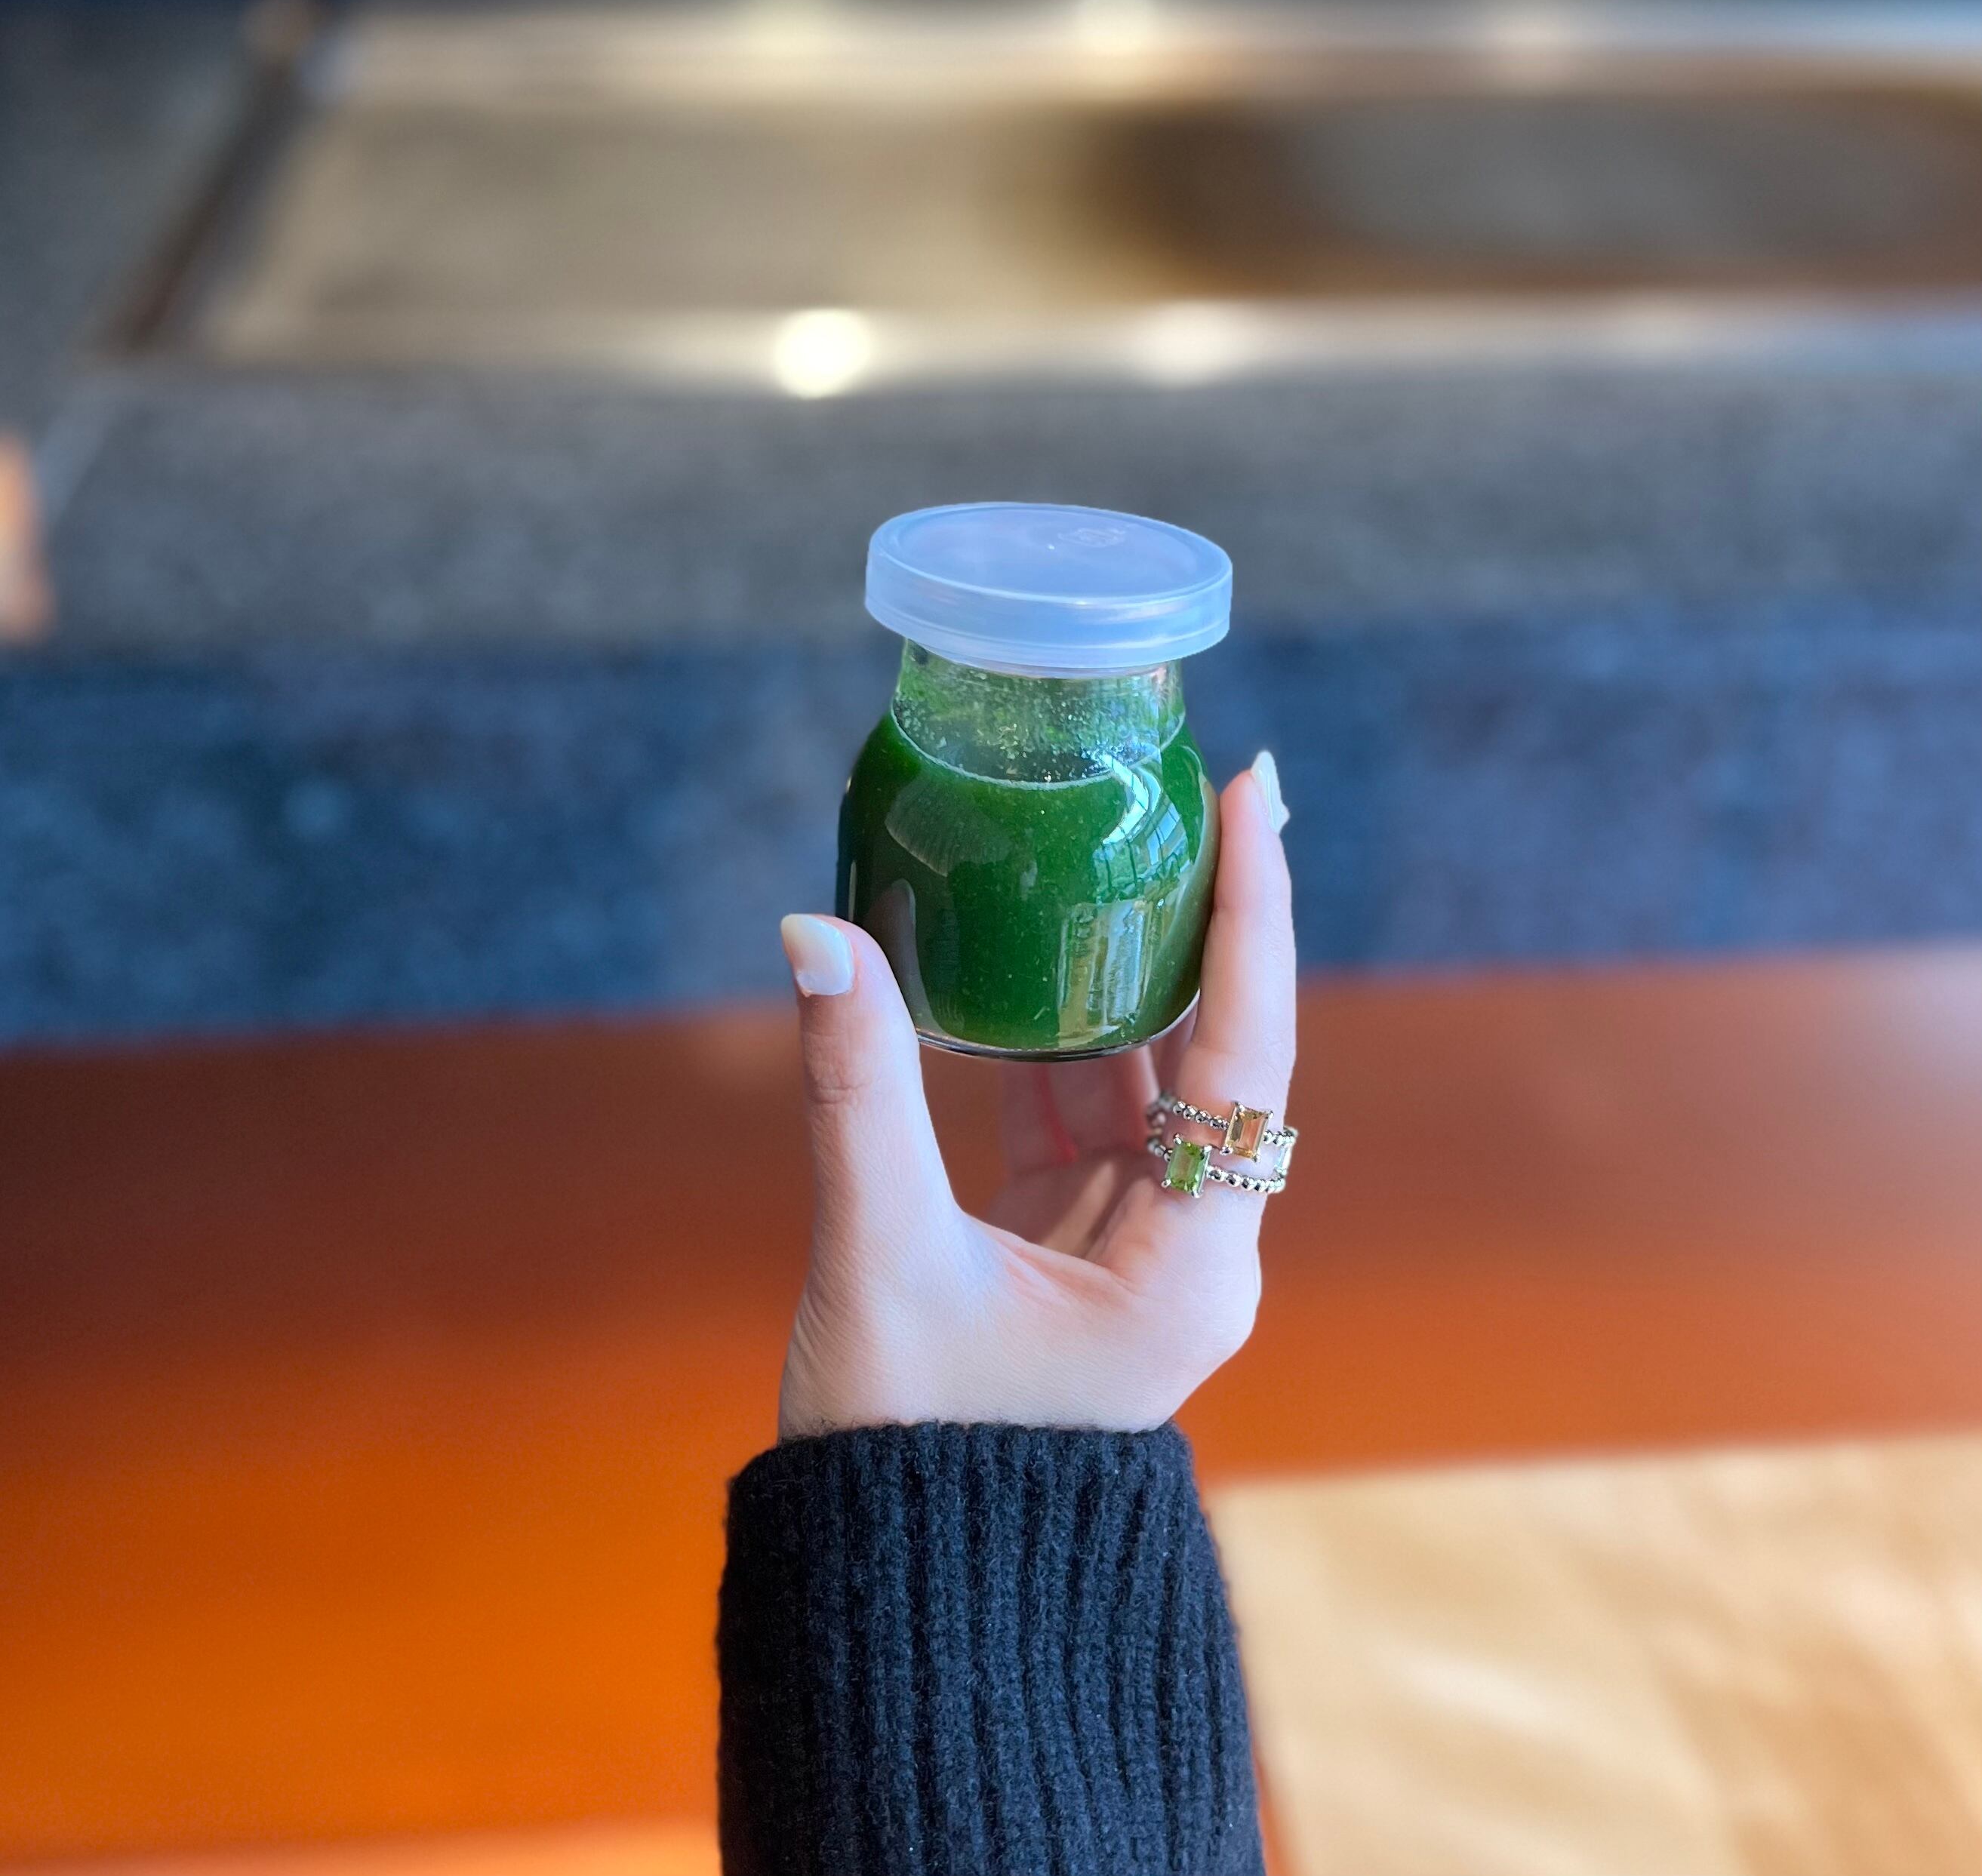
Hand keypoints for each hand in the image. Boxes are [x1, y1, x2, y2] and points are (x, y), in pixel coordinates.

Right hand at [774, 750, 1294, 1437]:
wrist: (911, 1588)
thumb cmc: (912, 1459)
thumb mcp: (882, 1261)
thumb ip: (855, 1092)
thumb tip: (817, 935)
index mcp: (1193, 1266)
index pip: (1246, 1057)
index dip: (1252, 919)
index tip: (1249, 797)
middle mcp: (1191, 1246)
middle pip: (1213, 1050)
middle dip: (1193, 921)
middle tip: (1183, 789)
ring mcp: (1139, 1242)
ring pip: (1146, 1075)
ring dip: (1118, 971)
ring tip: (1104, 846)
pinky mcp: (1082, 1239)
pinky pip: (1087, 1110)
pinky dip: (1051, 1033)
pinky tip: (1026, 952)